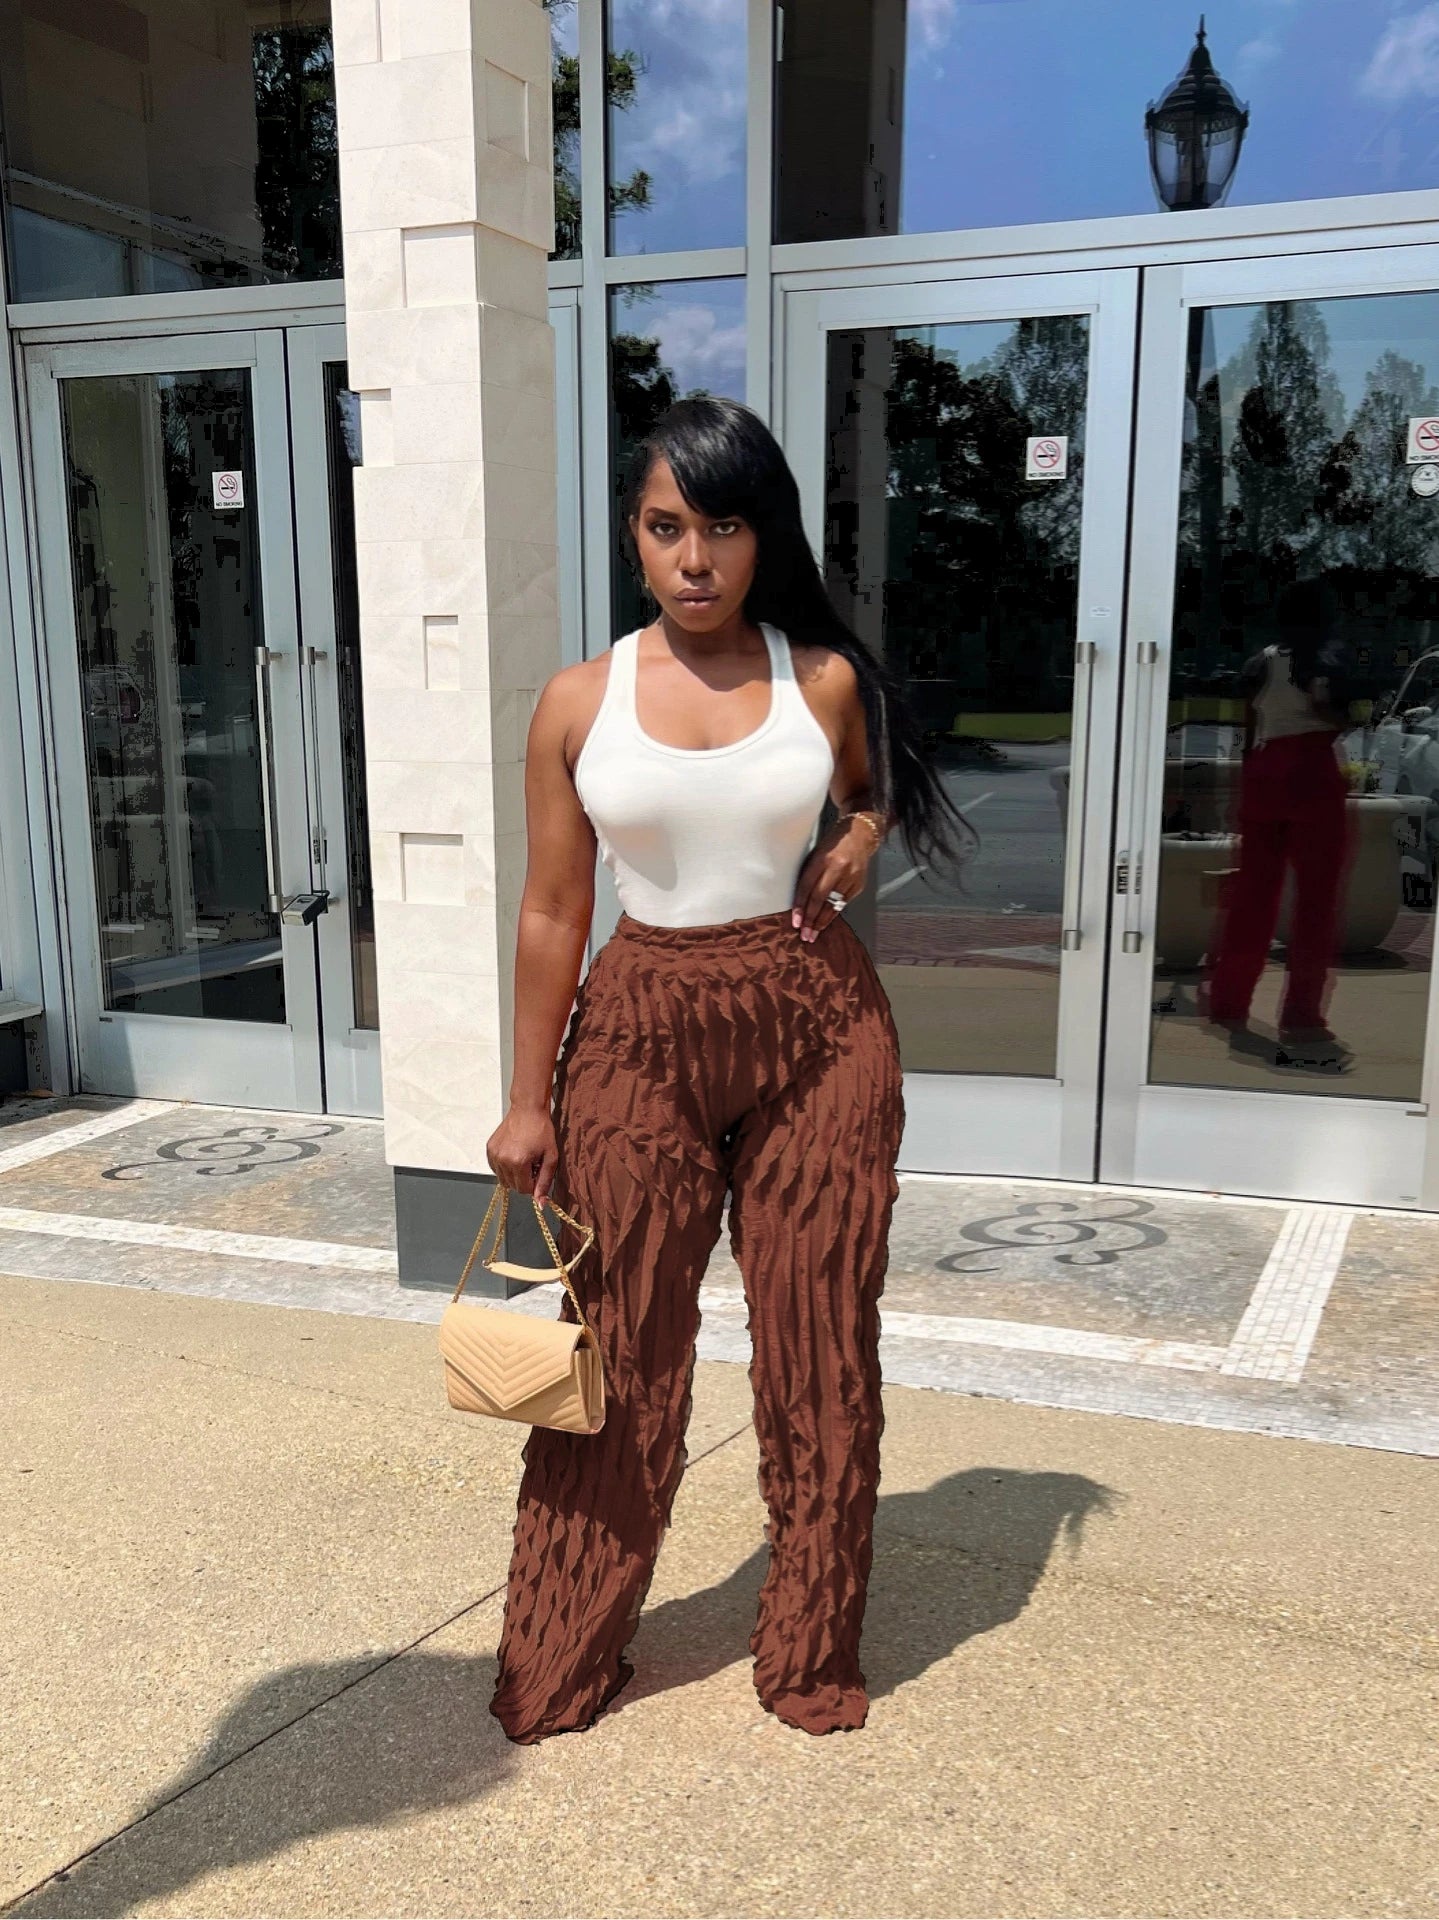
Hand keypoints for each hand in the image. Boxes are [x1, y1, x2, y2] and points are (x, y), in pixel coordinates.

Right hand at [486, 1103, 558, 1198]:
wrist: (528, 1110)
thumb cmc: (542, 1131)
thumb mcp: (550, 1157)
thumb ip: (545, 1182)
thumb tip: (540, 1204)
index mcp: (518, 1163)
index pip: (524, 1190)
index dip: (534, 1184)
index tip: (538, 1171)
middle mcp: (503, 1160)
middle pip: (512, 1186)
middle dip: (524, 1180)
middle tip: (532, 1164)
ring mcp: (494, 1155)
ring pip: (503, 1180)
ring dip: (514, 1174)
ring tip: (523, 1158)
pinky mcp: (489, 1149)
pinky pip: (495, 1169)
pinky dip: (505, 1167)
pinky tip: (514, 1155)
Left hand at [791, 818, 875, 942]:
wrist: (860, 835)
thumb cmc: (832, 844)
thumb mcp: (816, 853)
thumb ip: (809, 874)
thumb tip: (798, 901)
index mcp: (822, 858)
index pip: (807, 886)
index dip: (800, 906)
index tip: (795, 922)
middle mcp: (838, 868)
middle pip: (820, 898)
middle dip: (811, 919)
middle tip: (804, 935)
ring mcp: (851, 877)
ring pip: (834, 904)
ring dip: (822, 922)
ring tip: (813, 934)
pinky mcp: (859, 884)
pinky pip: (843, 903)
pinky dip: (833, 914)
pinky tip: (825, 923)